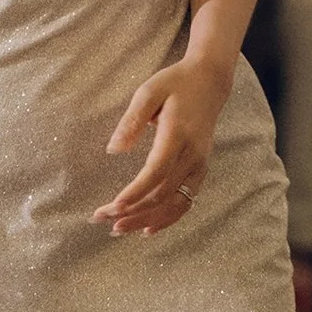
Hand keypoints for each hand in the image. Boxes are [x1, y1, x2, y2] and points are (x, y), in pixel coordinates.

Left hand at [97, 55, 230, 234]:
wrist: (210, 82)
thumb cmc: (174, 84)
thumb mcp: (149, 92)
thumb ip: (131, 120)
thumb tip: (113, 150)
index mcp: (178, 135)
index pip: (155, 173)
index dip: (134, 194)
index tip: (111, 207)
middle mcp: (193, 155)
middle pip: (163, 195)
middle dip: (132, 211)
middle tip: (102, 219)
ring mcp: (200, 165)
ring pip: (175, 204)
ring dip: (147, 220)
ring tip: (118, 228)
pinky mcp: (201, 170)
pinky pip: (186, 201)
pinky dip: (168, 218)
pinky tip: (147, 228)